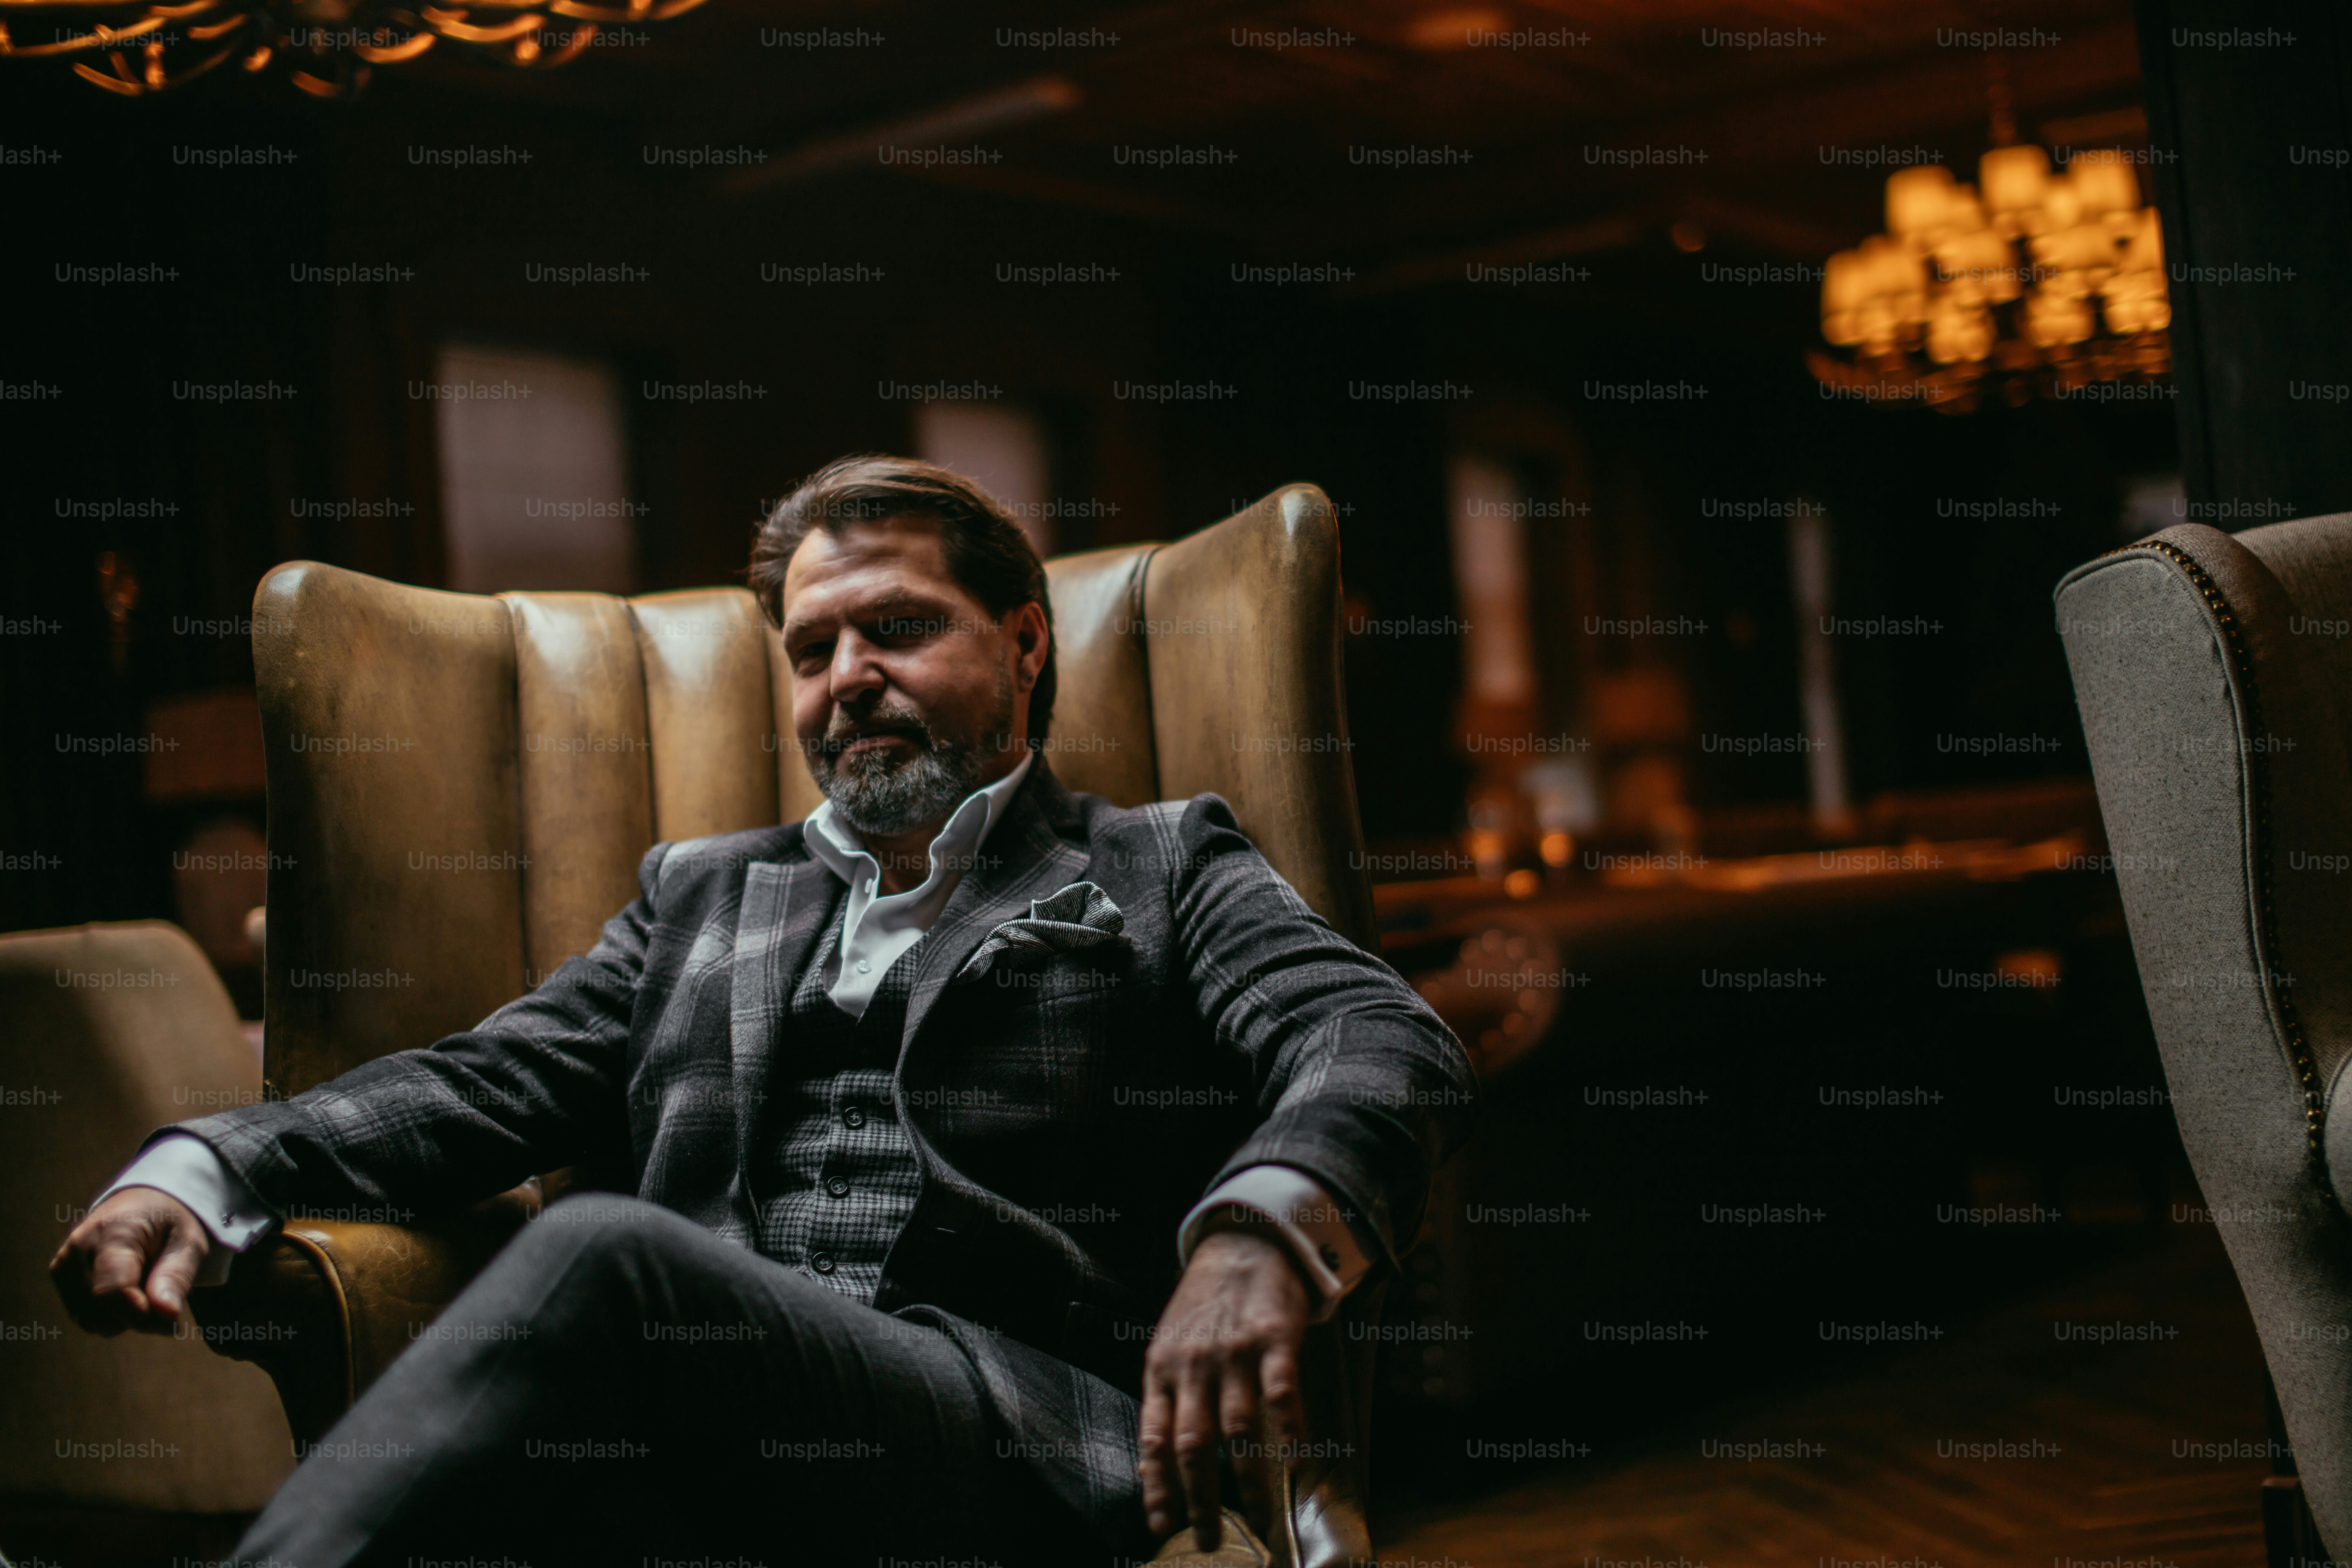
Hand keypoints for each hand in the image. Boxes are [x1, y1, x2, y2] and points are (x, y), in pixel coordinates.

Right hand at [50, 1186, 210, 1335]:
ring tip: (143, 1285)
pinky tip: (125, 1289)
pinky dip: (109, 1314)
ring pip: (91, 1321)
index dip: (142, 1316)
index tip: (173, 1324)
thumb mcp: (188, 1242)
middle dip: (139, 1317)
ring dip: (123, 1317)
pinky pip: (85, 1317)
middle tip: (163, 1293)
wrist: (141, 1202)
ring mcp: (63, 1263)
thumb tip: (167, 1315)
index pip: (114, 1291)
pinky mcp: (60, 1275)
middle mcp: (79, 1248)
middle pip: (102, 1312)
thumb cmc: (169, 1222)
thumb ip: (177, 1278)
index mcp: (114, 1232)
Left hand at [1137, 1227, 1309, 1548]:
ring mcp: (1234, 1353)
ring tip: (1259, 1519)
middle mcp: (1194, 1364)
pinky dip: (1291, 1432)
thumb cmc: (1205, 1301)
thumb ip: (1167, 1394)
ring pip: (1238, 1429)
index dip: (1156, 1485)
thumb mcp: (1169, 1342)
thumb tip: (1159, 1458)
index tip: (1162, 1525)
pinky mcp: (1273, 1340)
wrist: (1242, 1240)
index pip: (1154, 1437)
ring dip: (1249, 1481)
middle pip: (1194, 1444)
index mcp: (1162, 1368)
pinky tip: (1299, 1463)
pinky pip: (1281, 1395)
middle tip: (1210, 1538)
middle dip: (1200, 1499)